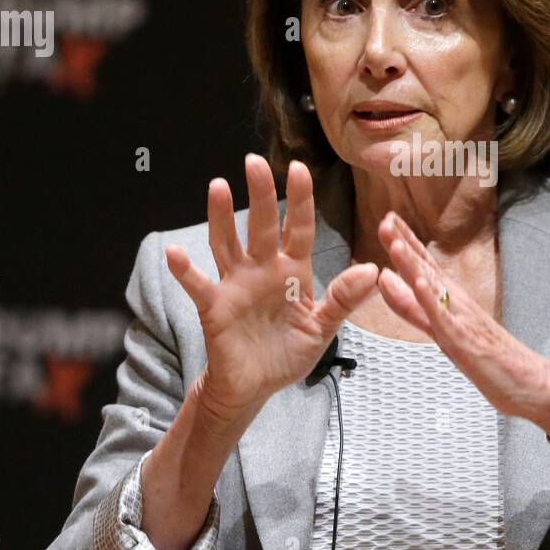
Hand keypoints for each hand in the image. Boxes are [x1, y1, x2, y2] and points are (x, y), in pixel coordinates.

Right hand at [164, 154, 379, 421]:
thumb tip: (373, 270)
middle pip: (261, 225)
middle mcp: (263, 270)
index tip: (299, 169)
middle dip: (260, 194)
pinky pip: (199, 285)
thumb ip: (344, 299)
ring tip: (219, 186)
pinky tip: (175, 253)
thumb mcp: (322, 328)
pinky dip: (186, 270)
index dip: (300, 200)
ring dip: (222, 217)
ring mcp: (236, 285)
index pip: (299, 228)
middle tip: (254, 162)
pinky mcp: (215, 307)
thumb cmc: (287, 354)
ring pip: (227, 243)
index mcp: (293, 272)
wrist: (255, 387)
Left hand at [374, 210, 549, 420]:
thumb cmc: (490, 359)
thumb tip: (390, 284)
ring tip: (395, 243)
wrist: (529, 382)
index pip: (424, 265)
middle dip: (404, 244)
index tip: (389, 220)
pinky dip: (431, 300)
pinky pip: (445, 319)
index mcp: (450, 300)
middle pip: (425, 268)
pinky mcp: (464, 341)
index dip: (405, 243)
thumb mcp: (441, 330)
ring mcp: (461, 320)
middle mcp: (456, 304)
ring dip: (413, 265)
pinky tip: (419, 284)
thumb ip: (414, 309)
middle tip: (386, 220)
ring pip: (432, 288)